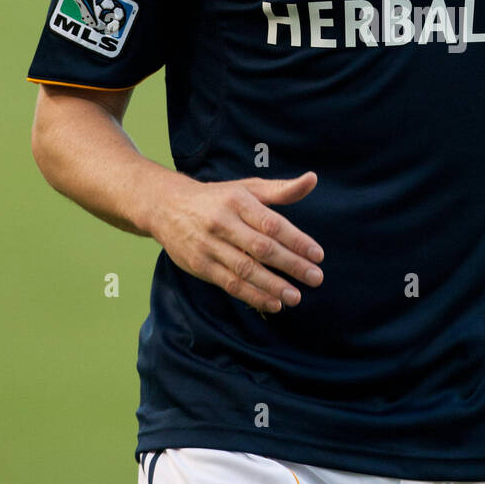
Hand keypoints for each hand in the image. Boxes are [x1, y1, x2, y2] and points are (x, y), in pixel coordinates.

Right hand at [151, 171, 323, 313]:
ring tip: (296, 297)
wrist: (166, 206)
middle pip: (262, 248)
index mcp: (238, 201)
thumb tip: (312, 179)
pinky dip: (252, 296)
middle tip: (316, 278)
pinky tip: (273, 304)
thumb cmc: (217, 198)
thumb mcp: (247, 188)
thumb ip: (281, 189)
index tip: (318, 255)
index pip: (272, 224)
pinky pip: (230, 284)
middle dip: (291, 265)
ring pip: (245, 269)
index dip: (297, 240)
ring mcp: (209, 246)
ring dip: (273, 286)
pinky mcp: (199, 265)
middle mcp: (223, 223)